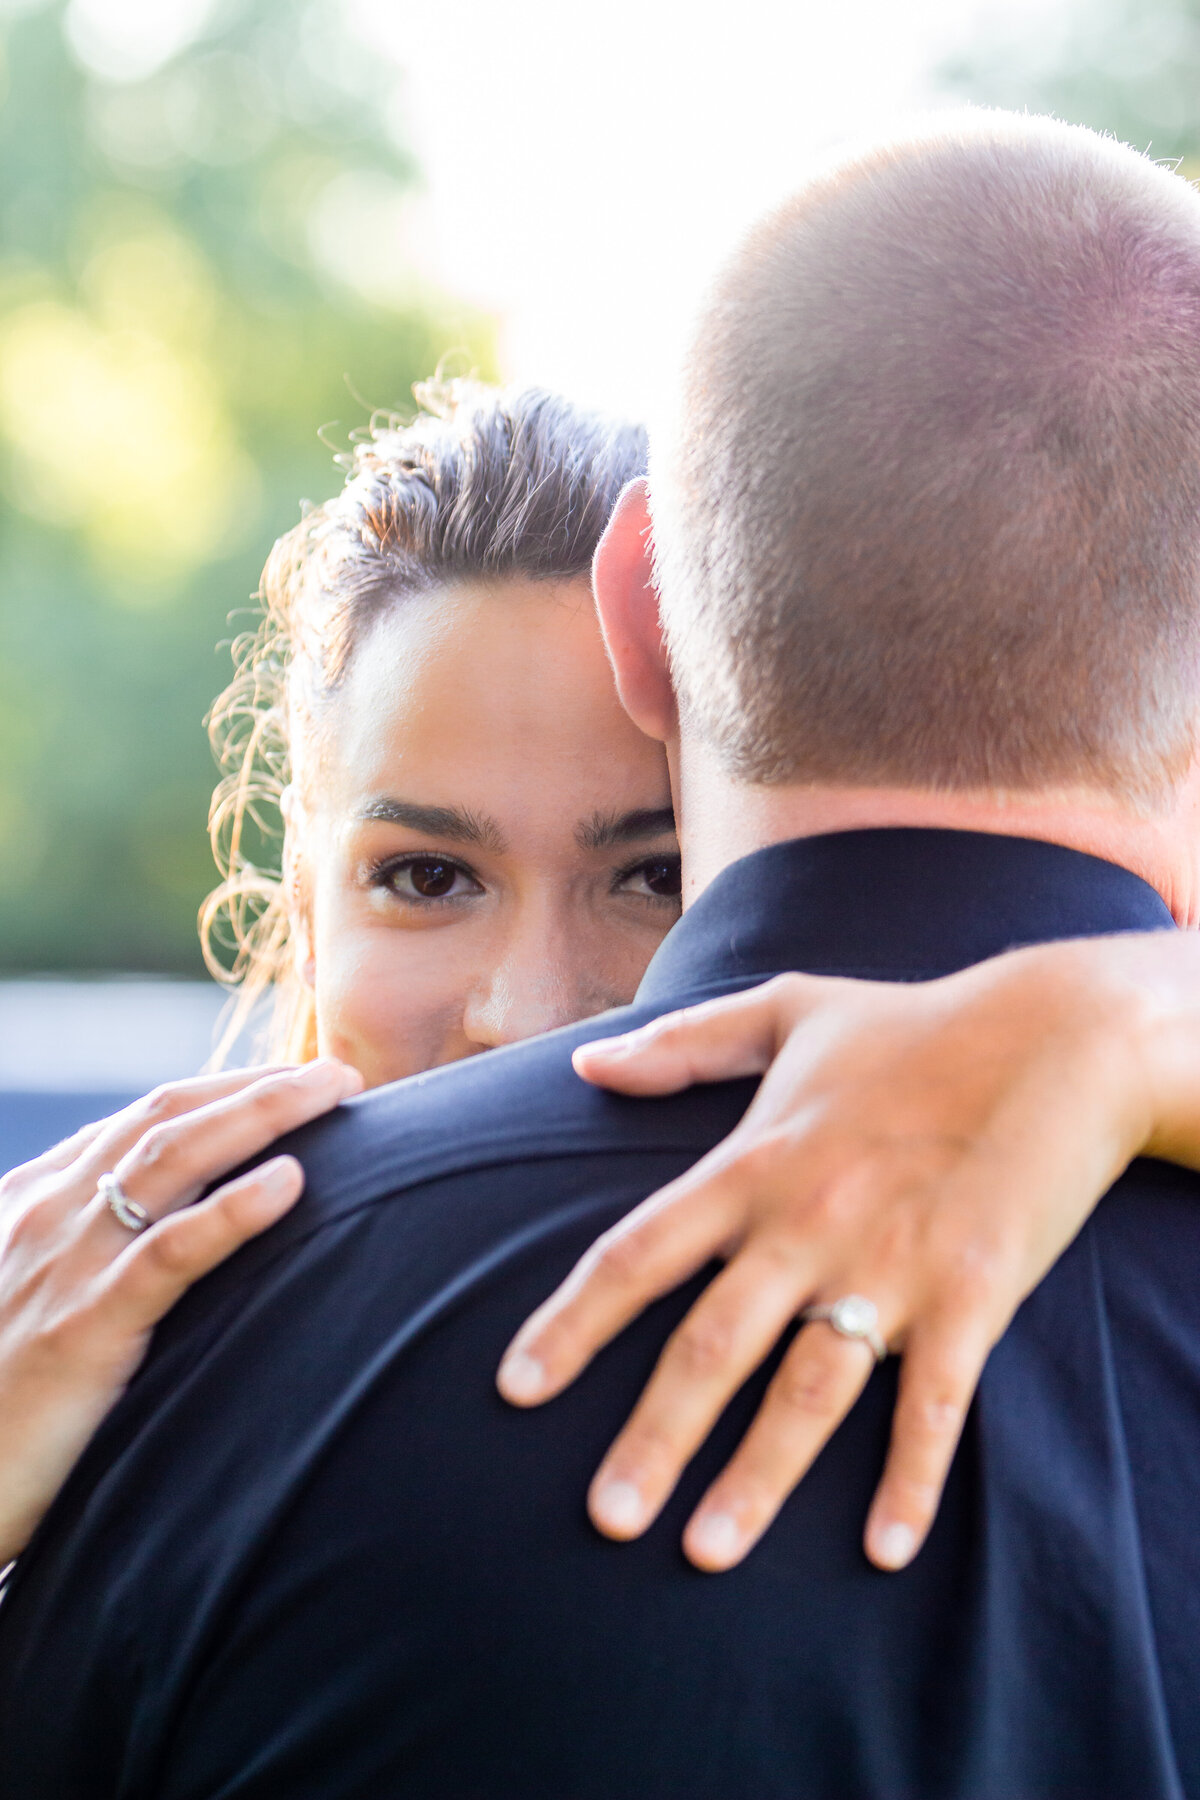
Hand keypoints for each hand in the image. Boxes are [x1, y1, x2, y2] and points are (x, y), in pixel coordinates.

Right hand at [0, 1057, 361, 1564]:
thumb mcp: (38, 1301)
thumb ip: (94, 1256)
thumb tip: (177, 1236)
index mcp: (38, 1201)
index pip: (144, 1120)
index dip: (224, 1091)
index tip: (293, 1078)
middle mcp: (51, 1214)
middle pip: (168, 1119)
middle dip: (258, 1087)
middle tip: (339, 1073)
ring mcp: (66, 1265)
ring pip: (174, 1160)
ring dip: (262, 1115)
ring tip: (336, 1092)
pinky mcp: (83, 1329)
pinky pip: (168, 1253)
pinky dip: (234, 1211)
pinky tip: (290, 1182)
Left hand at [496, 935, 1191, 1571]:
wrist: (1058, 1037)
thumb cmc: (914, 1026)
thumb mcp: (788, 1010)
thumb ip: (684, 1044)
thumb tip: (585, 1061)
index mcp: (755, 1162)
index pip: (638, 1252)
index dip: (572, 1324)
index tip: (515, 1388)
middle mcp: (809, 1223)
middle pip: (711, 1345)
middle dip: (654, 1437)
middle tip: (606, 1518)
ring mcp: (892, 1265)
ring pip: (809, 1390)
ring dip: (758, 1477)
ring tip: (708, 1553)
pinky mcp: (972, 1296)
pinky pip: (936, 1404)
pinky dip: (912, 1477)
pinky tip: (886, 1546)